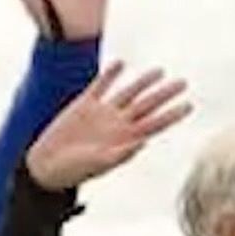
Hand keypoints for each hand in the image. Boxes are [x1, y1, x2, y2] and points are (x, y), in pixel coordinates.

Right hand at [24, 60, 190, 190]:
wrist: (46, 166)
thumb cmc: (73, 171)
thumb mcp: (98, 164)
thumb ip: (120, 154)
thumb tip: (143, 143)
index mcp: (125, 139)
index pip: (155, 124)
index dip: (172, 115)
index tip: (189, 105)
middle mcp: (117, 124)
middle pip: (147, 106)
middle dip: (165, 94)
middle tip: (184, 83)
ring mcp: (101, 113)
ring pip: (128, 93)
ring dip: (143, 82)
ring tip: (160, 71)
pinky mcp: (83, 105)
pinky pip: (100, 86)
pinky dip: (110, 75)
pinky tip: (121, 64)